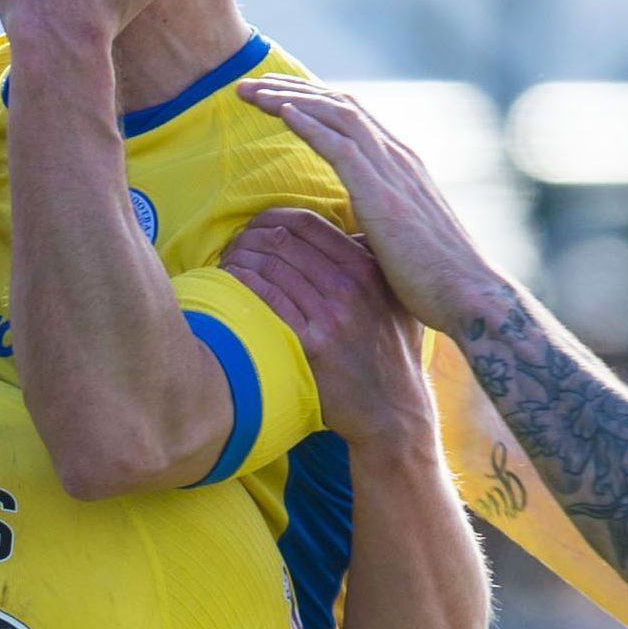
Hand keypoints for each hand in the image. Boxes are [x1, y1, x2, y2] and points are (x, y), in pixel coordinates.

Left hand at [222, 208, 433, 448]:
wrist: (393, 410)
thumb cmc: (392, 351)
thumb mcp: (400, 298)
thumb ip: (377, 262)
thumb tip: (349, 231)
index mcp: (369, 267)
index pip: (309, 223)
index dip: (273, 218)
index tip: (257, 227)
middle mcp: (352, 286)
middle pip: (283, 241)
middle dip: (250, 236)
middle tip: (235, 245)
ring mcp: (332, 315)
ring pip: (271, 266)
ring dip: (241, 258)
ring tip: (228, 263)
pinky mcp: (312, 344)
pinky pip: (268, 299)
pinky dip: (243, 283)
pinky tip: (230, 282)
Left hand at [238, 78, 502, 335]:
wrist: (468, 297)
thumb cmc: (434, 280)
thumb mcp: (398, 239)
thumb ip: (376, 221)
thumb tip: (353, 230)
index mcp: (402, 165)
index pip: (351, 116)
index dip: (310, 101)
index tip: (273, 97)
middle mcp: (399, 157)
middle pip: (339, 104)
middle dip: (291, 90)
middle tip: (249, 85)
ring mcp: (394, 172)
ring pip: (336, 114)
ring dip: (290, 99)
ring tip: (252, 92)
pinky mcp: (383, 194)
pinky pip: (340, 146)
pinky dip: (309, 124)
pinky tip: (280, 113)